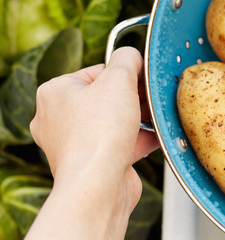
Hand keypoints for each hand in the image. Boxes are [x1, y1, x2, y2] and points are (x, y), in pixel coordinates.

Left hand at [29, 46, 157, 205]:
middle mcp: (57, 118)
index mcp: (55, 92)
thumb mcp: (119, 79)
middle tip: (149, 100)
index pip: (96, 71)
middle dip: (133, 99)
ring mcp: (73, 143)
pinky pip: (118, 144)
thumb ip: (127, 59)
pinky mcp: (90, 163)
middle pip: (105, 98)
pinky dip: (138, 140)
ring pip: (113, 122)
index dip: (124, 74)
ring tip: (154, 120)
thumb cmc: (99, 133)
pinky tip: (155, 137)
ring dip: (138, 120)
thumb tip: (132, 55)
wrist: (99, 184)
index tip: (141, 81)